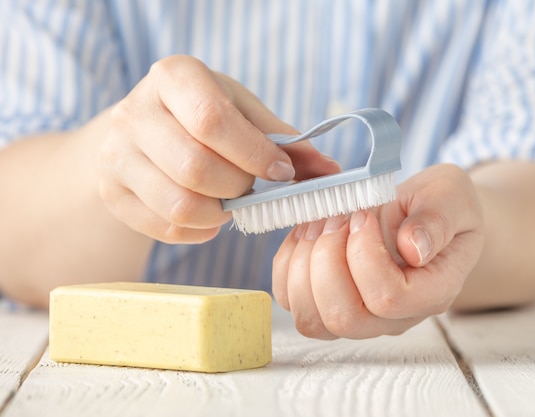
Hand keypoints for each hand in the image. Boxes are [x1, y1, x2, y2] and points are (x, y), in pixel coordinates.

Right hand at [99, 55, 338, 242]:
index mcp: (173, 77)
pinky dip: (199, 231)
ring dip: (219, 214)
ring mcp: (116, 155)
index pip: (212, 120)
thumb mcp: (242, 112)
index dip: (254, 154)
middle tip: (250, 186)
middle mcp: (134, 112)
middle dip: (238, 187)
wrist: (143, 131)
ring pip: (179, 205)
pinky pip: (165, 228)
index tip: (282, 172)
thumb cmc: (203, 116)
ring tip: (229, 200)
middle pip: (195, 168)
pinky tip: (209, 215)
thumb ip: (284, 140)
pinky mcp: (111, 192)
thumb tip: (330, 171)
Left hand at [272, 164, 484, 338]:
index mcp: (431, 293)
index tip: (365, 215)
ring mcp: (358, 314)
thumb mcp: (450, 197)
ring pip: (311, 318)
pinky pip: (290, 300)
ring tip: (321, 222)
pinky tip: (307, 231)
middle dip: (327, 259)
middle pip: (344, 318)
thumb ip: (437, 220)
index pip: (389, 298)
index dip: (364, 254)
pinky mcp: (326, 303)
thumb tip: (413, 248)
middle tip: (338, 218)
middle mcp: (393, 317)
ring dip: (304, 263)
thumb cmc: (441, 205)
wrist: (428, 212)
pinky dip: (287, 262)